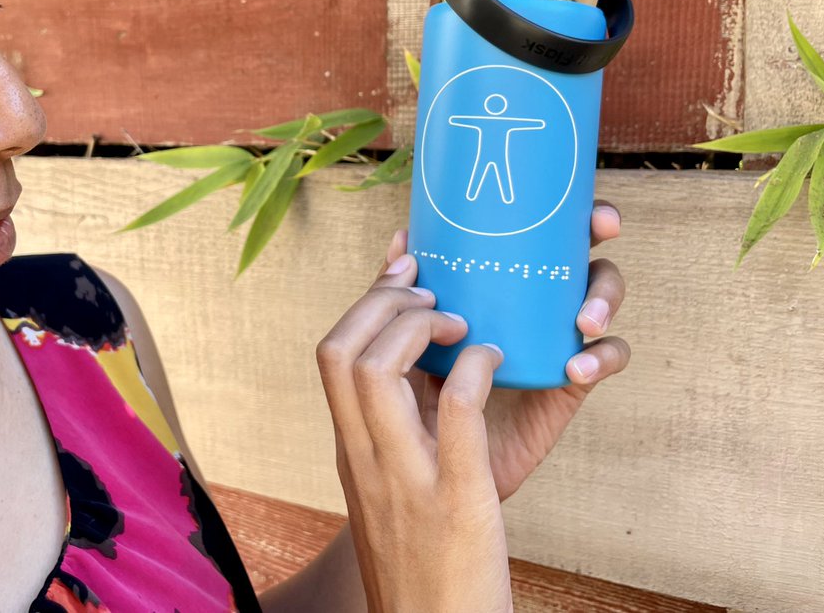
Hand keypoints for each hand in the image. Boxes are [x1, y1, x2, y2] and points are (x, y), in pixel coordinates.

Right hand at [317, 257, 512, 612]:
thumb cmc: (426, 554)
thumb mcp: (396, 484)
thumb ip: (398, 425)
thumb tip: (413, 363)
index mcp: (351, 449)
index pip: (330, 353)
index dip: (365, 298)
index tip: (403, 269)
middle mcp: (364, 457)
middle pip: (339, 350)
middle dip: (384, 301)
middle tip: (432, 293)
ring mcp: (405, 476)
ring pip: (374, 371)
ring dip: (417, 326)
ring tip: (457, 322)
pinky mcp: (456, 497)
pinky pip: (455, 411)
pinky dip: (472, 367)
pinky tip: (493, 360)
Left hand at [399, 203, 629, 499]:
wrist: (435, 467)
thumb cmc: (419, 394)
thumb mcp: (404, 341)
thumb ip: (397, 297)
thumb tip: (402, 239)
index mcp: (495, 276)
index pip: (534, 226)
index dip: (561, 204)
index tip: (577, 200)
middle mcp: (531, 296)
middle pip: (577, 247)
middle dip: (595, 228)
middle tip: (601, 226)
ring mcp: (556, 334)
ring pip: (600, 296)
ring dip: (601, 294)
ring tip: (582, 318)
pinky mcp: (571, 378)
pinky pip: (607, 358)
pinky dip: (600, 356)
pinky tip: (573, 367)